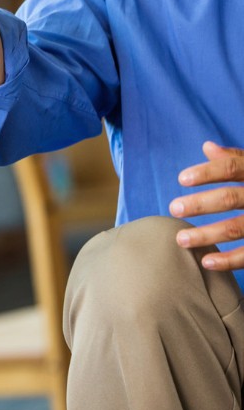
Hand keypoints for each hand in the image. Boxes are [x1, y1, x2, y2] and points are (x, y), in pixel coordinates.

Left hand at [172, 141, 243, 269]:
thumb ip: (237, 160)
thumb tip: (208, 147)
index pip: (233, 168)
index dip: (208, 172)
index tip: (182, 179)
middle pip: (230, 198)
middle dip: (200, 204)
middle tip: (173, 208)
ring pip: (236, 228)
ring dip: (206, 235)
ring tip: (180, 239)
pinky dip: (229, 260)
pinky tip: (206, 262)